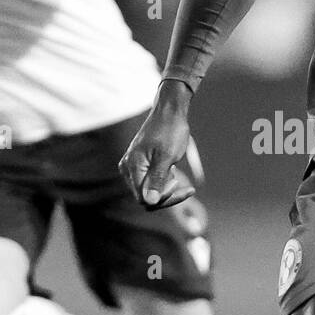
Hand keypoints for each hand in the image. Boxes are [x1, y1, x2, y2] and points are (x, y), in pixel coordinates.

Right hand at [119, 81, 195, 207]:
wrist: (169, 112)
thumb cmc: (170, 131)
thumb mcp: (167, 157)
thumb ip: (157, 180)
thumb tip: (149, 202)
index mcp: (132, 167)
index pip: (144, 199)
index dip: (163, 198)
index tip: (179, 185)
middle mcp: (128, 169)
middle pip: (145, 197)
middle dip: (167, 195)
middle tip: (187, 188)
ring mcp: (132, 167)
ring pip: (149, 191)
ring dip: (166, 188)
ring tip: (176, 171)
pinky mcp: (139, 165)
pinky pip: (150, 182)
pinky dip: (163, 181)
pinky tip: (173, 170)